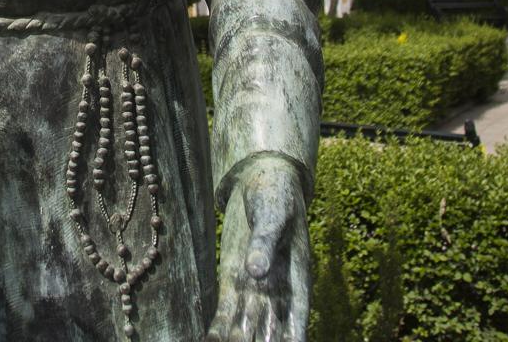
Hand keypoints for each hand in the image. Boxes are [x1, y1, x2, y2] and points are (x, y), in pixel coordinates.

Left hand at [205, 154, 309, 341]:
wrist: (258, 182)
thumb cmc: (275, 196)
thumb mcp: (272, 214)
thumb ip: (264, 243)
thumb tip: (258, 273)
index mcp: (297, 276)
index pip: (297, 315)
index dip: (293, 338)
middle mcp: (277, 290)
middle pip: (270, 328)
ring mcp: (253, 288)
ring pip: (246, 325)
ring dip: (236, 339)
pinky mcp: (232, 280)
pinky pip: (226, 310)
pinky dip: (219, 328)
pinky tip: (209, 341)